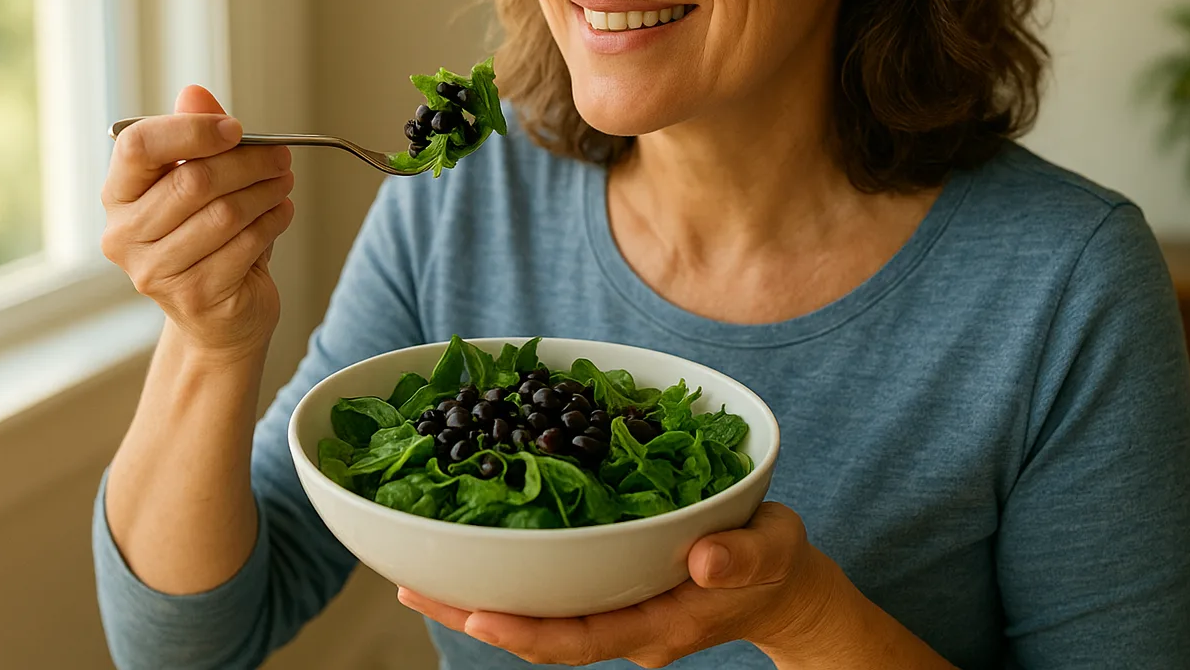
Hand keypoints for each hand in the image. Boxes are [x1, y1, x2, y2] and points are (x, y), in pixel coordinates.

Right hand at [100, 85, 295, 361]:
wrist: (218, 317)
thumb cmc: (207, 240)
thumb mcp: (199, 182)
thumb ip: (195, 137)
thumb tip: (195, 93)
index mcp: (118, 196)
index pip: (139, 147)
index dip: (191, 130)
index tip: (235, 128)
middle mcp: (124, 235)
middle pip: (193, 180)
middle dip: (247, 162)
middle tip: (280, 156)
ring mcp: (154, 271)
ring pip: (224, 213)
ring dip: (265, 191)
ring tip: (284, 183)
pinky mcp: (194, 296)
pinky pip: (245, 245)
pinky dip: (272, 222)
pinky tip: (281, 213)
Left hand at [398, 503, 847, 667]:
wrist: (780, 585)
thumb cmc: (776, 564)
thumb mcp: (773, 550)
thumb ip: (743, 557)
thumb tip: (706, 560)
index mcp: (656, 623)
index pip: (579, 639)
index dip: (527, 631)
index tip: (477, 614)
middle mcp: (622, 624)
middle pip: (538, 632)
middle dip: (473, 613)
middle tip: (409, 587)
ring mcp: (612, 609)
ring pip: (535, 613)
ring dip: (476, 596)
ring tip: (414, 573)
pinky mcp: (607, 588)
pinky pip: (549, 590)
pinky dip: (508, 575)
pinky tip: (471, 550)